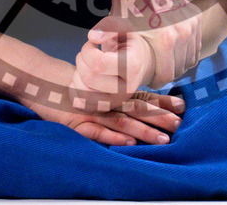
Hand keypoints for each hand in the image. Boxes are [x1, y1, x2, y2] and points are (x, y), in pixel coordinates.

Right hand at [23, 85, 184, 145]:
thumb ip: (121, 92)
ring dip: (144, 131)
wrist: (44, 83)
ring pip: (123, 121)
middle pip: (137, 108)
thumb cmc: (76, 87)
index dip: (163, 101)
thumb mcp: (100, 86)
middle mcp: (108, 101)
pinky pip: (99, 132)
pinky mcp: (78, 124)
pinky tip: (130, 144)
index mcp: (114, 92)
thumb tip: (148, 101)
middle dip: (159, 117)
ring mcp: (94, 112)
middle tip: (178, 124)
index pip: (143, 95)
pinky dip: (115, 138)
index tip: (182, 105)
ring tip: (163, 139)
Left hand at [72, 32, 155, 107]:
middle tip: (87, 52)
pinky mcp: (107, 107)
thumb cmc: (128, 41)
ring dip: (77, 74)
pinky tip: (80, 77)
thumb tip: (92, 37)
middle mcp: (126, 88)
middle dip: (81, 60)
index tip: (92, 43)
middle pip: (89, 77)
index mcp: (132, 67)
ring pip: (83, 92)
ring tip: (85, 64)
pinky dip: (75, 90)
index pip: (98, 64)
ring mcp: (116, 101)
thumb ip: (109, 26)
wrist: (139, 61)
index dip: (88, 50)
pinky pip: (81, 104)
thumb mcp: (123, 26)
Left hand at [87, 0, 203, 89]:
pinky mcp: (197, 18)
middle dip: (167, 72)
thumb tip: (92, 38)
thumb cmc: (125, 8)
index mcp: (166, 39)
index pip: (167, 76)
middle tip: (155, 70)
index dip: (156, 80)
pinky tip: (172, 50)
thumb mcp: (114, 24)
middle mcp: (183, 32)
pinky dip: (186, 50)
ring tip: (163, 60)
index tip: (148, 79)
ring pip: (190, 58)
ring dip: (178, 62)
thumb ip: (104, 33)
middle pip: (179, 68)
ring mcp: (193, 25)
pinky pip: (196, 45)